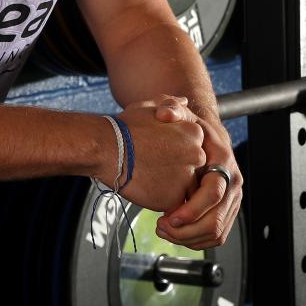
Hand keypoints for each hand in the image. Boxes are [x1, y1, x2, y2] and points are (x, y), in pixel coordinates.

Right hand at [112, 96, 206, 211]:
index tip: (159, 153)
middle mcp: (197, 154)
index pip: (195, 149)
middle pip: (194, 170)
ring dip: (171, 187)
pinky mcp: (175, 197)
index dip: (176, 153)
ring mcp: (188, 177)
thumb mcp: (151, 106)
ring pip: (186, 189)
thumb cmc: (126, 127)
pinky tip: (146, 187)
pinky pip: (174, 203)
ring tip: (149, 177)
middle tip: (153, 167)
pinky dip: (162, 200)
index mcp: (195, 132)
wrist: (107, 148)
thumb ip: (171, 104)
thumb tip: (184, 102)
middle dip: (176, 171)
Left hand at [153, 108, 242, 249]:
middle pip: (216, 220)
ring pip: (217, 232)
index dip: (191, 209)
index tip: (169, 217)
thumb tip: (166, 113)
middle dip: (187, 230)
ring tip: (164, 230)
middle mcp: (232, 184)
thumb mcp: (181, 114)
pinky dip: (195, 240)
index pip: (213, 193)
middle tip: (162, 227)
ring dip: (188, 238)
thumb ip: (172, 110)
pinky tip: (175, 232)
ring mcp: (231, 200)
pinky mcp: (226, 212)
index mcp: (224, 162)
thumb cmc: (191, 128)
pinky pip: (216, 235)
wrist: (205, 136)